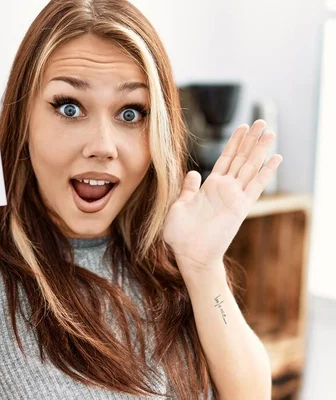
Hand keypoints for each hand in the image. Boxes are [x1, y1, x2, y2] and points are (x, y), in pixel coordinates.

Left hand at [162, 120, 282, 274]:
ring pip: (250, 167)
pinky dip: (266, 172)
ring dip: (260, 150)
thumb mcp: (178, 205)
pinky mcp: (240, 207)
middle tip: (261, 121)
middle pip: (241, 158)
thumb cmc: (180, 234)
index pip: (225, 159)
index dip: (234, 143)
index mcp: (209, 187)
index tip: (242, 128)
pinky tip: (275, 159)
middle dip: (250, 140)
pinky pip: (255, 186)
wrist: (188, 254)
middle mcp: (224, 189)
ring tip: (270, 132)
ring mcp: (234, 197)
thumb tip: (193, 173)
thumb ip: (188, 188)